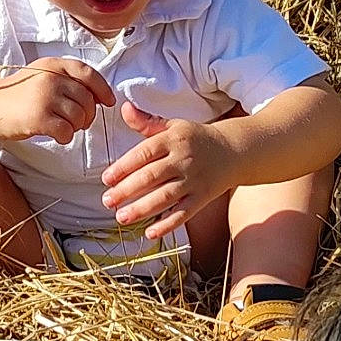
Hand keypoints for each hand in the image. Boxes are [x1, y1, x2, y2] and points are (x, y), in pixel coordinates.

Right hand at [0, 60, 113, 144]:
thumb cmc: (19, 96)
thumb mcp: (42, 76)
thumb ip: (67, 79)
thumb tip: (100, 95)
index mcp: (53, 64)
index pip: (88, 73)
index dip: (103, 89)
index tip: (108, 101)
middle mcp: (51, 78)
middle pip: (87, 99)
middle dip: (88, 114)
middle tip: (79, 122)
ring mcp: (45, 97)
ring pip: (79, 116)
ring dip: (76, 127)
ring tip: (64, 127)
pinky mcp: (39, 118)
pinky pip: (67, 131)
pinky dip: (66, 137)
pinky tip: (57, 136)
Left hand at [101, 101, 233, 237]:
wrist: (233, 150)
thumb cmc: (195, 138)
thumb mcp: (173, 126)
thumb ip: (146, 122)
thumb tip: (124, 107)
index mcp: (173, 140)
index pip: (144, 153)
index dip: (124, 166)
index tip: (106, 178)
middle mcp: (183, 160)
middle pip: (152, 177)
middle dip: (127, 190)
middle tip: (108, 201)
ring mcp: (194, 180)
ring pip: (165, 197)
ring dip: (142, 209)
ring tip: (121, 217)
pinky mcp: (202, 197)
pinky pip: (184, 213)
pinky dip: (167, 224)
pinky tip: (150, 232)